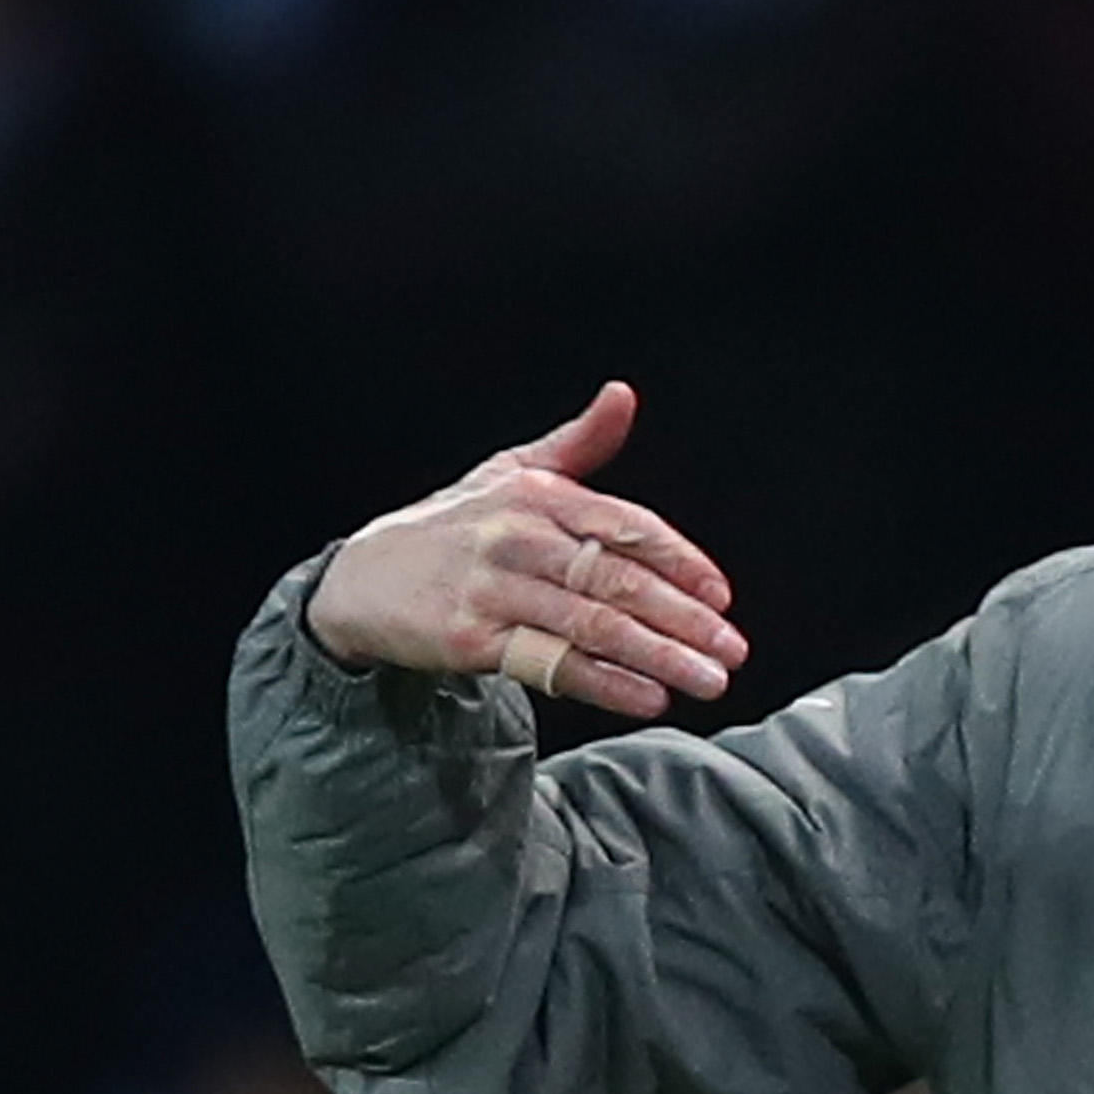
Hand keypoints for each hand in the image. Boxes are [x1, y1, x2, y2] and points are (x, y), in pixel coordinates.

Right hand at [302, 382, 748, 719]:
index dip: (680, 562)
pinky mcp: (472, 640)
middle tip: (732, 649)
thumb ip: (577, 445)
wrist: (361, 580)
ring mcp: (494, 590)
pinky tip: (649, 698)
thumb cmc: (449, 528)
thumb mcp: (508, 474)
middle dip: (683, 619)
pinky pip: (553, 664)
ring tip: (706, 681)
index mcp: (536, 495)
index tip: (722, 597)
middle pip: (617, 580)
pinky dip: (605, 684)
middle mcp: (518, 538)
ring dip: (658, 657)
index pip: (626, 526)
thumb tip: (624, 395)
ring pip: (592, 626)